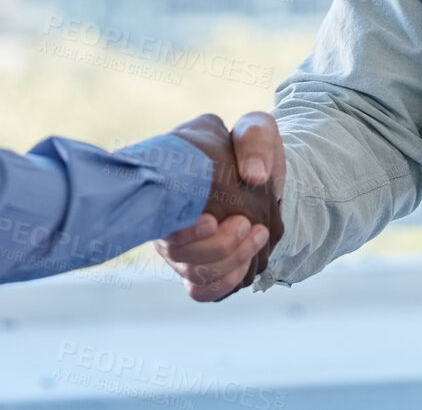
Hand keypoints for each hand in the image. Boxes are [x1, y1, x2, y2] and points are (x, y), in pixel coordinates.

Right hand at [158, 112, 283, 300]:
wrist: (258, 173)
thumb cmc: (249, 150)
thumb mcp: (255, 130)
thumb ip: (254, 140)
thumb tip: (254, 175)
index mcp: (171, 187)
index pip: (163, 220)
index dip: (185, 231)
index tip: (212, 220)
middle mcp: (168, 223)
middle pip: (179, 256)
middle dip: (219, 247)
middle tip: (247, 223)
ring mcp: (182, 249)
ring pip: (195, 277)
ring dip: (230, 262)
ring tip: (257, 233)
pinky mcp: (200, 268)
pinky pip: (203, 291)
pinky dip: (226, 282)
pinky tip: (247, 262)